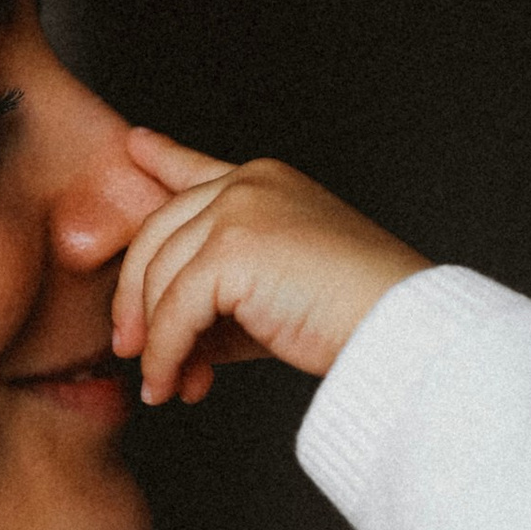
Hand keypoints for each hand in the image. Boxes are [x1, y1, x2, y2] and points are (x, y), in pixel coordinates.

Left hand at [114, 128, 428, 403]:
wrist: (399, 325)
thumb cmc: (351, 314)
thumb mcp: (270, 295)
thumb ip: (217, 300)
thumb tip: (162, 340)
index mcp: (264, 181)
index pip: (195, 170)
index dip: (161, 159)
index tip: (136, 145)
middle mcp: (247, 184)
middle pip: (156, 235)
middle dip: (136, 298)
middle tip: (132, 350)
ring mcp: (238, 210)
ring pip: (159, 278)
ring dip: (154, 341)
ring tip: (164, 383)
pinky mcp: (232, 249)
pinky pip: (174, 311)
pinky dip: (167, 355)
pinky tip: (174, 383)